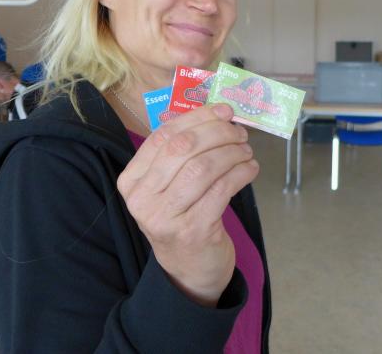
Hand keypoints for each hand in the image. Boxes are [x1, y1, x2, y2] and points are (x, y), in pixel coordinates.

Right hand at [117, 104, 258, 306]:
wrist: (188, 270)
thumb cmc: (181, 218)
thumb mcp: (169, 186)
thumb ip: (180, 152)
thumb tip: (214, 112)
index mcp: (131, 181)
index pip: (163, 136)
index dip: (196, 118)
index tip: (223, 111)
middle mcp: (142, 199)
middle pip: (183, 148)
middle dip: (217, 133)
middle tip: (239, 132)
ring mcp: (166, 217)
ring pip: (203, 167)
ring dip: (232, 153)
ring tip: (246, 151)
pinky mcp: (193, 230)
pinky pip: (221, 189)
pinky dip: (241, 173)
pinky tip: (250, 169)